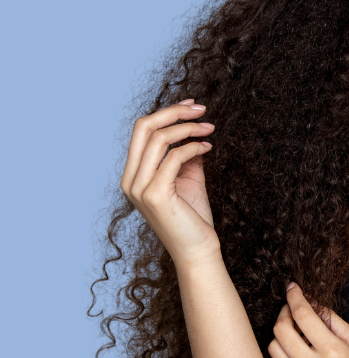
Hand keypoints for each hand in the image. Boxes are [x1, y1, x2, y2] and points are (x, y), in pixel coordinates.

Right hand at [119, 99, 219, 266]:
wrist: (198, 251)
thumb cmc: (194, 218)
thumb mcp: (188, 179)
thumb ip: (185, 155)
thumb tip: (193, 130)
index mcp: (133, 176)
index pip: (142, 131)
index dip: (167, 113)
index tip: (192, 107)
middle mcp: (130, 180)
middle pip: (144, 127)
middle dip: (174, 112)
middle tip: (201, 108)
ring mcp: (140, 188)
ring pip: (159, 138)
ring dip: (188, 128)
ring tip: (210, 128)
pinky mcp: (155, 194)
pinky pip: (175, 156)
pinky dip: (194, 146)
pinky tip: (208, 147)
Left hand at [267, 282, 348, 357]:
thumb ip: (334, 321)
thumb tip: (313, 303)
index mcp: (334, 352)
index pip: (302, 316)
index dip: (294, 296)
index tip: (292, 288)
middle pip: (280, 332)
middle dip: (284, 314)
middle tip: (293, 310)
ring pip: (274, 352)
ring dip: (282, 337)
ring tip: (298, 334)